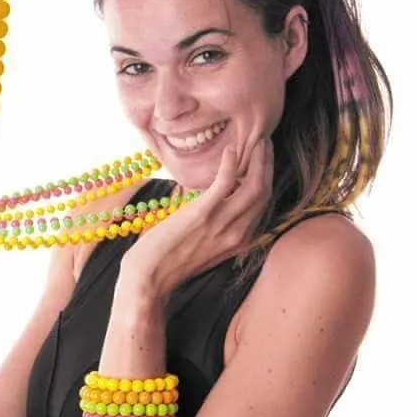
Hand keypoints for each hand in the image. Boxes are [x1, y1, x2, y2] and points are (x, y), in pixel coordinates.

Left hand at [120, 138, 273, 301]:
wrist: (149, 276)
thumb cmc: (170, 258)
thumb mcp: (205, 244)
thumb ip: (218, 225)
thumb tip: (220, 198)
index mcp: (240, 241)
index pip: (262, 205)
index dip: (266, 178)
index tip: (263, 158)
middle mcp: (237, 234)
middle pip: (264, 193)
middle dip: (267, 164)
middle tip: (263, 142)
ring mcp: (222, 225)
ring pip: (254, 187)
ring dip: (257, 160)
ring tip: (255, 140)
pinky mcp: (202, 214)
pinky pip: (225, 184)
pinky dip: (231, 165)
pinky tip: (230, 150)